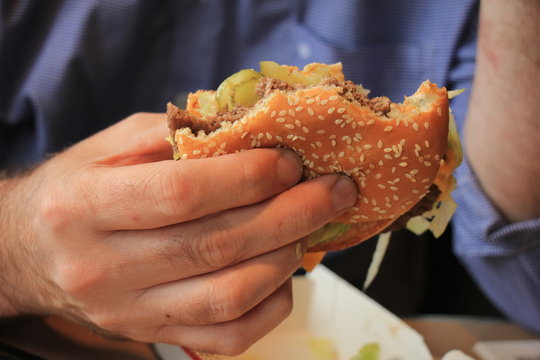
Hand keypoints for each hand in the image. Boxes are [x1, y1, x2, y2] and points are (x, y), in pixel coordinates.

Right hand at [0, 112, 356, 354]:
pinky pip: (229, 337)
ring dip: (286, 257)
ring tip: (312, 225)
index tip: (290, 162)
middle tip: (333, 190)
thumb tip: (251, 129)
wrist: (34, 251)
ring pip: (229, 296)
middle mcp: (105, 268)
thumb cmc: (78, 189)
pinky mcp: (155, 335)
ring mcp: (131, 313)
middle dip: (290, 214)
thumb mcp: (113, 144)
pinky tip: (285, 272)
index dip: (246, 177)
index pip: (181, 195)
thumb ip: (175, 134)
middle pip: (216, 246)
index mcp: (86, 207)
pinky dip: (272, 305)